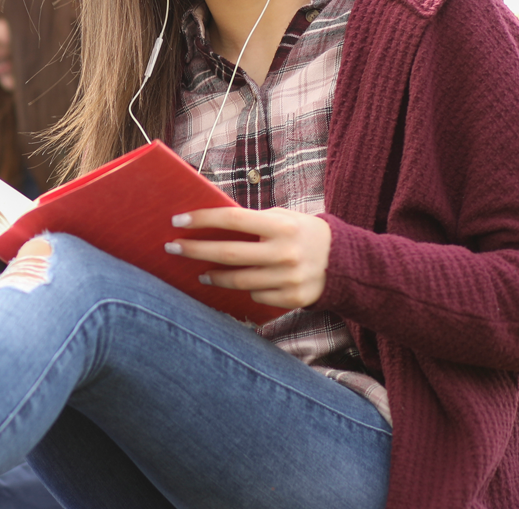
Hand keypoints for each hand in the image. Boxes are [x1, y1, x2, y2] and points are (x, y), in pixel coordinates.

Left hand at [166, 207, 330, 309]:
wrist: (346, 262)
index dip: (202, 219)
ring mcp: (290, 279)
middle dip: (195, 251)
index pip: (232, 219)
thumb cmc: (303, 233)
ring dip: (213, 277)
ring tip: (200, 273)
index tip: (177, 221)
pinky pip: (256, 296)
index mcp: (281, 226)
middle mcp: (286, 253)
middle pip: (228, 254)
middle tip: (172, 248)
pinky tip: (240, 284)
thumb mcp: (283, 218)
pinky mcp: (293, 299)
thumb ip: (252, 222)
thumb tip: (208, 223)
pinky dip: (245, 289)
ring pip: (238, 280)